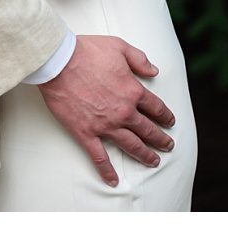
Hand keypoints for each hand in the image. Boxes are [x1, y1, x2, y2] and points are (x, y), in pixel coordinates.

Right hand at [37, 34, 176, 186]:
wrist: (57, 61)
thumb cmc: (86, 50)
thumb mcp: (118, 46)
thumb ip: (140, 59)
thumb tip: (155, 71)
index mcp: (134, 91)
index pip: (156, 108)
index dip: (166, 116)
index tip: (169, 122)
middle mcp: (124, 112)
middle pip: (148, 130)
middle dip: (161, 139)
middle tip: (167, 145)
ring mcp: (105, 125)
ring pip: (131, 145)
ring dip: (145, 155)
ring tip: (154, 161)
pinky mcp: (85, 132)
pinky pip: (98, 156)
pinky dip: (107, 170)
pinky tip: (114, 180)